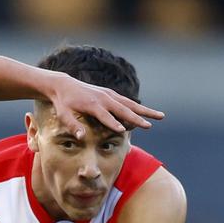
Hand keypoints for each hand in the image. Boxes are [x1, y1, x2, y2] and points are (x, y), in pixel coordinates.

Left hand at [47, 74, 163, 137]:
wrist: (64, 84)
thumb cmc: (62, 103)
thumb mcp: (63, 115)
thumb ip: (72, 125)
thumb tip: (80, 138)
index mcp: (92, 104)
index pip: (105, 116)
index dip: (114, 124)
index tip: (124, 131)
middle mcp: (104, 98)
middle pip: (123, 109)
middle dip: (137, 118)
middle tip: (149, 126)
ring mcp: (109, 94)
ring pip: (130, 104)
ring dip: (146, 110)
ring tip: (161, 116)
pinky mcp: (110, 93)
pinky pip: (127, 101)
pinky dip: (138, 107)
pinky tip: (148, 112)